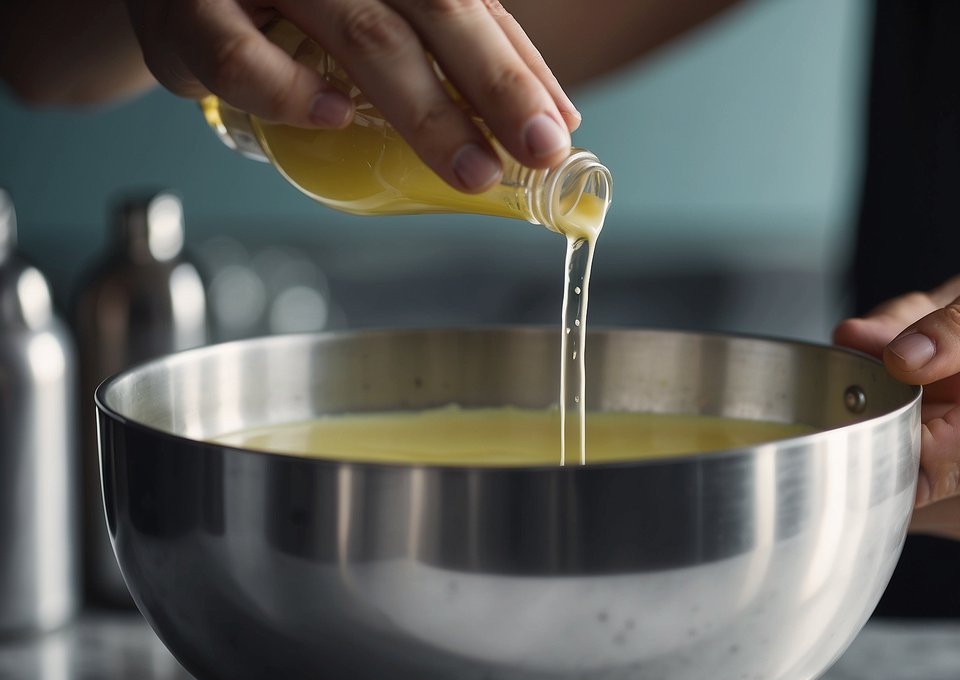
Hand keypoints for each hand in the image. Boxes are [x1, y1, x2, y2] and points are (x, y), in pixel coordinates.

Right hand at [124, 0, 580, 191]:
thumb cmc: (289, 2)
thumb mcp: (376, 8)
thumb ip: (459, 47)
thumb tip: (551, 114)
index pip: (469, 3)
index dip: (518, 67)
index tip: (556, 131)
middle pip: (433, 6)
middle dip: (493, 85)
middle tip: (535, 152)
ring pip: (359, 33)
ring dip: (424, 109)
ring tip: (469, 169)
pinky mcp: (189, 5)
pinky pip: (238, 54)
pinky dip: (290, 92)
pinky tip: (333, 119)